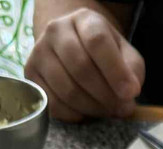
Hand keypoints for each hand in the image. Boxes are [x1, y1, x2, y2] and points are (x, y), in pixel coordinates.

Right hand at [24, 7, 143, 121]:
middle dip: (105, 95)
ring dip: (91, 108)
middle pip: (81, 67)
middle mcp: (56, 30)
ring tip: (105, 111)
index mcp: (84, 19)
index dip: (115, 71)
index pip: (97, 42)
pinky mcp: (30, 74)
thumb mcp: (125, 54)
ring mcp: (39, 52)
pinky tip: (85, 112)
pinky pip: (52, 103)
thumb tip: (127, 97)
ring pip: (66, 89)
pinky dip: (73, 114)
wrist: (72, 47)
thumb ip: (131, 71)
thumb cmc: (103, 53)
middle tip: (119, 109)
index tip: (130, 93)